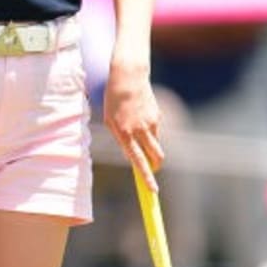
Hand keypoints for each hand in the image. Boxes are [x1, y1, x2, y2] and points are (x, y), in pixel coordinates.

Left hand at [103, 61, 163, 193]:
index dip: (147, 178)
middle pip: (156, 157)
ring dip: (152, 147)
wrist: (127, 76)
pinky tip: (140, 115)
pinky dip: (150, 130)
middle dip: (156, 166)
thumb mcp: (110, 121)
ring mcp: (150, 123)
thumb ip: (121, 139)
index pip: (138, 161)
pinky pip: (156, 130)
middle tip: (154, 169)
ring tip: (139, 133)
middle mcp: (139, 130)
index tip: (154, 190)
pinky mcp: (157, 115)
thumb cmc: (114, 100)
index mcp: (124, 133)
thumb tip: (132, 156)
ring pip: (156, 144)